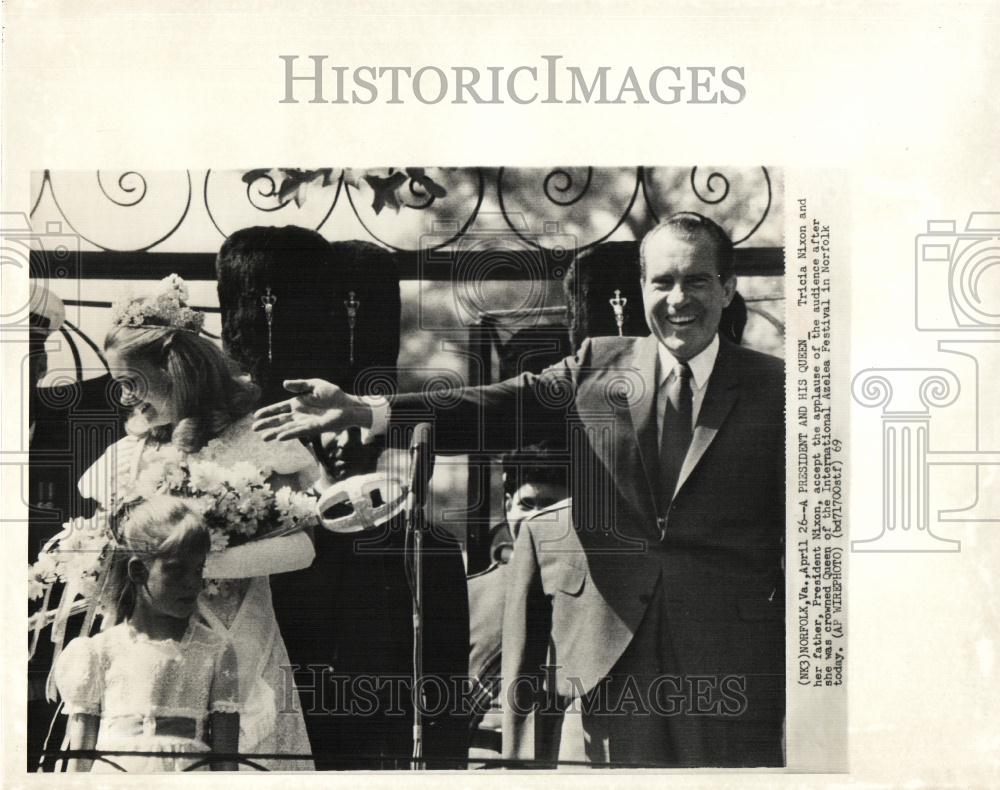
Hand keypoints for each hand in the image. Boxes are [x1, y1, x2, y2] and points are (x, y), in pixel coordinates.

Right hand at [252, 379, 371, 441]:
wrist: (348, 405)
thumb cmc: (333, 395)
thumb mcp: (315, 385)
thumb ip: (300, 385)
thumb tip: (284, 383)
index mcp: (298, 403)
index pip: (279, 408)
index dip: (268, 411)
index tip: (256, 415)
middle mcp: (299, 414)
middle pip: (279, 420)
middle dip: (267, 424)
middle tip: (254, 428)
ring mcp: (305, 422)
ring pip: (287, 428)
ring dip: (275, 432)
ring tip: (263, 437)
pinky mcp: (313, 428)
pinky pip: (299, 431)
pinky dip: (289, 434)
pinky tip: (279, 437)